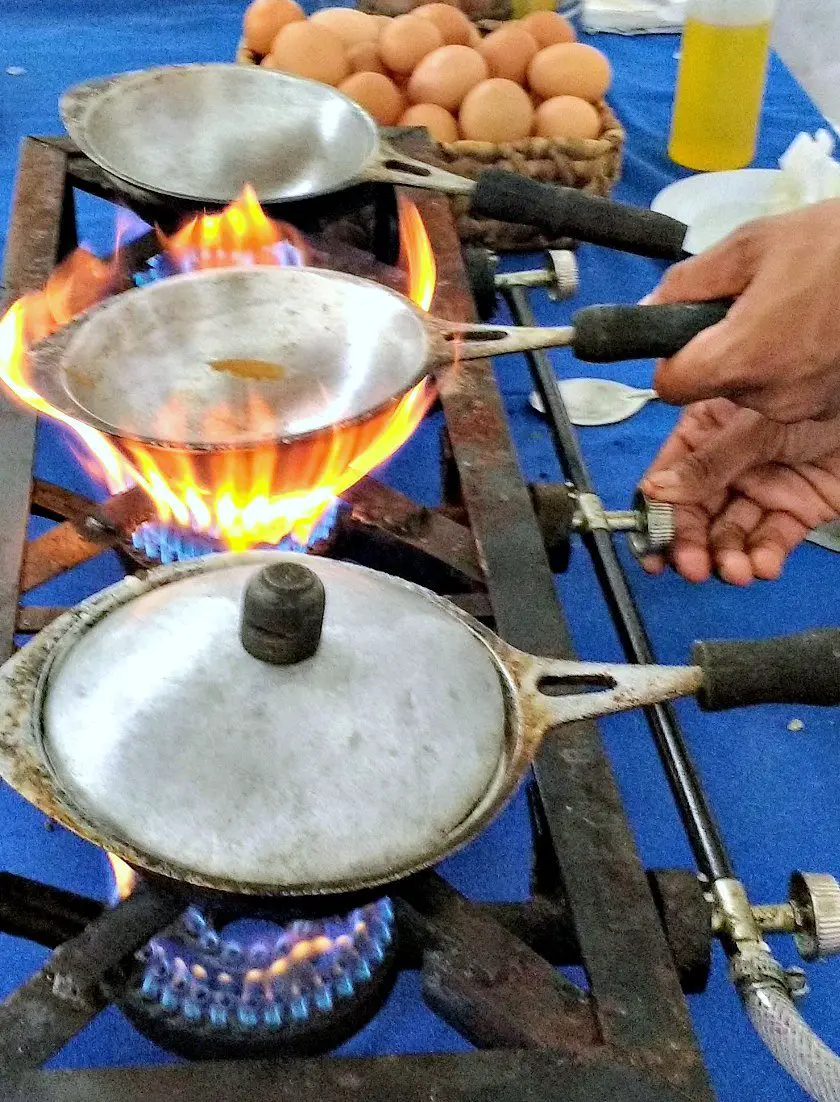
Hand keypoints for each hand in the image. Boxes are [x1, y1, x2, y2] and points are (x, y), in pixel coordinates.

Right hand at [639, 399, 839, 584]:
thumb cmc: (817, 385)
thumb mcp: (753, 426)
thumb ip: (708, 463)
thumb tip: (655, 491)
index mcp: (707, 429)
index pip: (669, 478)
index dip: (656, 516)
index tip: (651, 551)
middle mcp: (729, 462)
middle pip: (696, 513)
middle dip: (693, 545)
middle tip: (692, 568)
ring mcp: (763, 487)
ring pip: (732, 533)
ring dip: (728, 557)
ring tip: (736, 571)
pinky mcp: (796, 509)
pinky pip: (773, 539)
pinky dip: (765, 557)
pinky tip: (764, 565)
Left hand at [647, 199, 839, 422]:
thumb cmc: (833, 244)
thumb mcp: (750, 244)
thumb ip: (688, 282)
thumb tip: (649, 307)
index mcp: (741, 358)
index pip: (669, 386)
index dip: (669, 360)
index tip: (684, 334)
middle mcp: (769, 396)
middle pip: (712, 389)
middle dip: (719, 354)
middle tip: (750, 309)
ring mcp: (805, 408)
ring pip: (751, 393)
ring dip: (757, 362)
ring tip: (790, 315)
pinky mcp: (830, 409)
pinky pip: (789, 395)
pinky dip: (790, 370)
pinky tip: (813, 333)